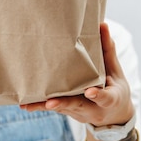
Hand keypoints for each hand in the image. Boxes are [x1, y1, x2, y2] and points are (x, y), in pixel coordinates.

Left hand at [20, 22, 134, 126]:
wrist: (113, 116)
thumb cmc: (114, 87)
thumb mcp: (116, 71)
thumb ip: (107, 50)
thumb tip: (102, 24)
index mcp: (110, 100)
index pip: (105, 98)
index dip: (98, 95)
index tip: (90, 92)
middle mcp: (93, 110)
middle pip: (78, 106)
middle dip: (63, 104)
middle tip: (51, 103)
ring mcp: (79, 113)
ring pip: (61, 109)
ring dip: (44, 107)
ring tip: (28, 105)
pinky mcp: (68, 112)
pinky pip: (53, 109)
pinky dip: (39, 106)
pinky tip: (24, 104)